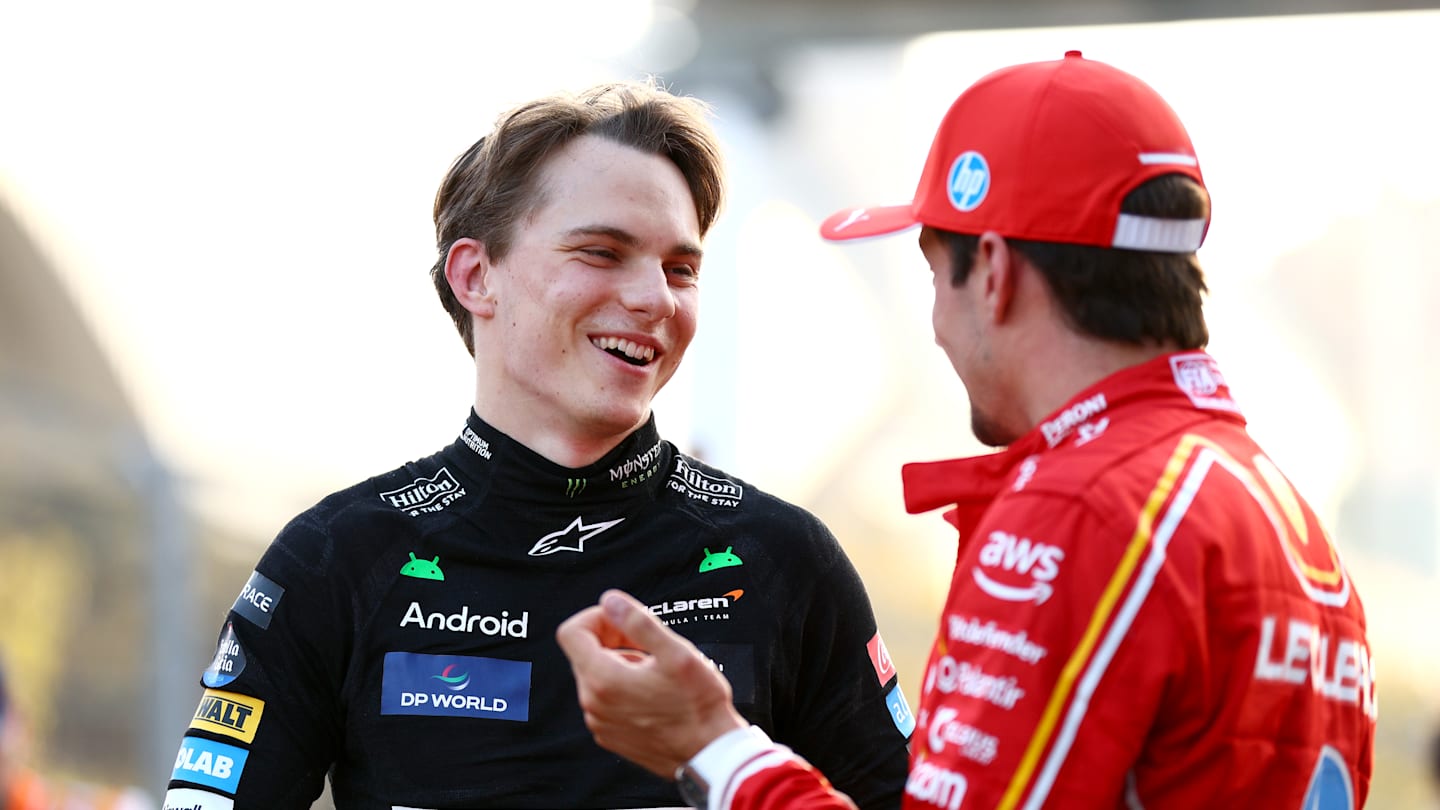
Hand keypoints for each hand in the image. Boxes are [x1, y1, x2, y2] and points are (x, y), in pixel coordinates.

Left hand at [556, 589, 747, 777]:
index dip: (596, 617)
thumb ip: (639, 622)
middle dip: (613, 639)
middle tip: (649, 644)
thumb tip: (611, 601)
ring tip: (657, 670)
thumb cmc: (699, 707)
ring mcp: (600, 723)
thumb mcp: (676, 653)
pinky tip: (654, 691)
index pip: (571, 633)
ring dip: (621, 663)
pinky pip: (605, 699)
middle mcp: (593, 704)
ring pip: (597, 676)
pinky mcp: (611, 735)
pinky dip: (623, 687)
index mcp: (603, 680)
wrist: (709, 754)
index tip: (623, 620)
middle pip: (584, 653)